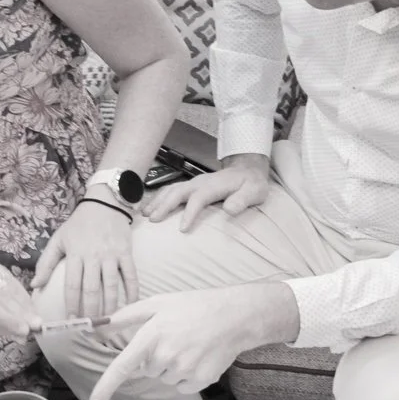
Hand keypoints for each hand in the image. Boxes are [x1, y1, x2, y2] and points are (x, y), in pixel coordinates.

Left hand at [0, 259, 38, 338]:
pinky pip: (8, 278)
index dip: (10, 319)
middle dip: (20, 312)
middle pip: (1, 296)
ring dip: (24, 303)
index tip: (26, 330)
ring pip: (7, 286)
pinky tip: (28, 304)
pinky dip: (20, 292)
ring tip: (35, 317)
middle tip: (36, 325)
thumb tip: (22, 334)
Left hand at [31, 199, 136, 317]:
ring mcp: (111, 255)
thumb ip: (46, 263)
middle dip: (90, 312)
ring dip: (110, 306)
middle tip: (90, 328)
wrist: (105, 202)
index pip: (72, 285)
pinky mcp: (126, 253)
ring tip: (107, 323)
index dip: (71, 305)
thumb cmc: (79, 224)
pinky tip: (130, 306)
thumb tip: (34, 285)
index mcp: (75, 254)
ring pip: (111, 286)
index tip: (71, 321)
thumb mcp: (58, 239)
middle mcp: (93, 256)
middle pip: (91, 290)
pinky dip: (132, 291)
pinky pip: (131, 275)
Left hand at [88, 283, 297, 399]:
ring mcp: (184, 370)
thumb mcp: (158, 303)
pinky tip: (198, 357)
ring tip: (189, 345)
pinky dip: (186, 376)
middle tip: (173, 338)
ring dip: (171, 366)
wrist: (235, 316)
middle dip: (154, 358)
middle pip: (146, 370)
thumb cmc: (193, 307)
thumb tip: (99, 325)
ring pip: (164, 378)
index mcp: (152, 335)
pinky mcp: (200, 380)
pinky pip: (181, 386)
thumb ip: (126, 316)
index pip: (123, 367)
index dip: (106, 387)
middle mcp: (166, 356)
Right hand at [144, 155, 271, 229]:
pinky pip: (170, 190)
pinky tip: (150, 208)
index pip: (198, 198)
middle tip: (152, 220)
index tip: (182, 230)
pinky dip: (158, 198)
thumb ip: (243, 200)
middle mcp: (199, 182)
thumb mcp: (255, 192)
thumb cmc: (251, 184)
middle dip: (164, 205)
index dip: (189, 213)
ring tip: (144, 215)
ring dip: (157, 201)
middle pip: (177, 192)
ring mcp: (193, 183)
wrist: (247, 170)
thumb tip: (230, 209)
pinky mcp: (190, 186)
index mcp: (214, 185)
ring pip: (170, 190)